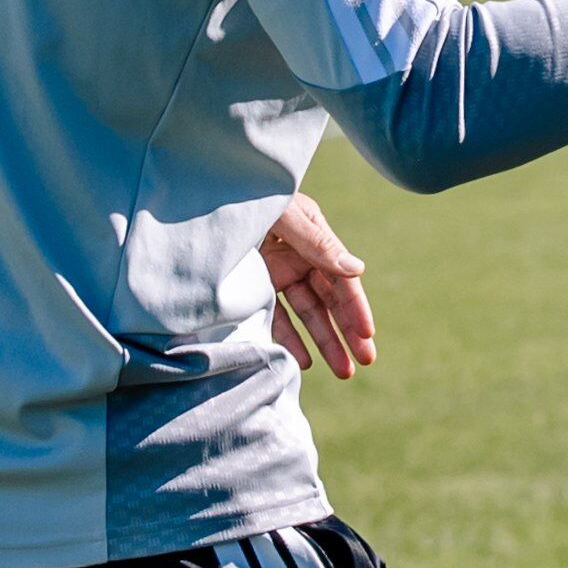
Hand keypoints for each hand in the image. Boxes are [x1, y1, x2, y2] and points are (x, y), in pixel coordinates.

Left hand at [260, 193, 376, 377]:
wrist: (202, 197)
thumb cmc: (248, 196)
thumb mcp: (285, 215)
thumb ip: (318, 242)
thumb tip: (357, 269)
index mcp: (315, 238)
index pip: (341, 279)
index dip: (355, 307)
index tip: (366, 334)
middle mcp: (301, 258)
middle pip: (330, 301)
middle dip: (348, 332)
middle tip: (364, 361)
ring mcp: (278, 273)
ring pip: (308, 314)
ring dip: (325, 341)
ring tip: (342, 371)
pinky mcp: (255, 285)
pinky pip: (275, 316)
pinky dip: (289, 339)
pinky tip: (303, 361)